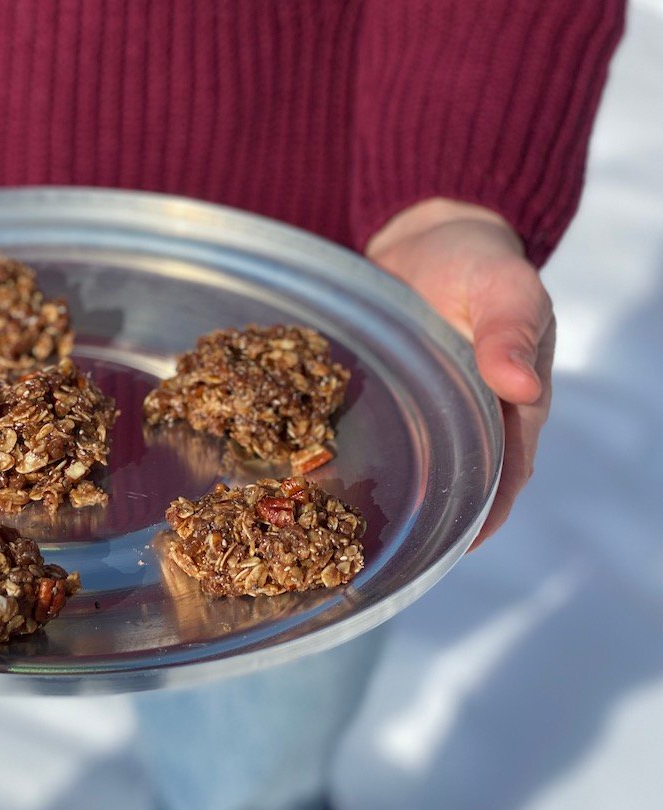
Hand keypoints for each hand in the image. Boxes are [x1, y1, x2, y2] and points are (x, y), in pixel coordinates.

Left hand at [366, 198, 553, 548]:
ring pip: (408, 466)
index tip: (452, 546)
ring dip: (380, 495)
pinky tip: (310, 475)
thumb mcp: (504, 286)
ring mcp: (423, 412)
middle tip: (380, 549)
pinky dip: (347, 455)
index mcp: (511, 408)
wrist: (430, 236)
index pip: (504, 477)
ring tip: (337, 530)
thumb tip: (522, 386)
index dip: (482, 516)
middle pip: (453, 484)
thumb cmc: (480, 262)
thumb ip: (510, 330)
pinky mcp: (384, 398)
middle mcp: (468, 420)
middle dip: (423, 518)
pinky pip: (368, 435)